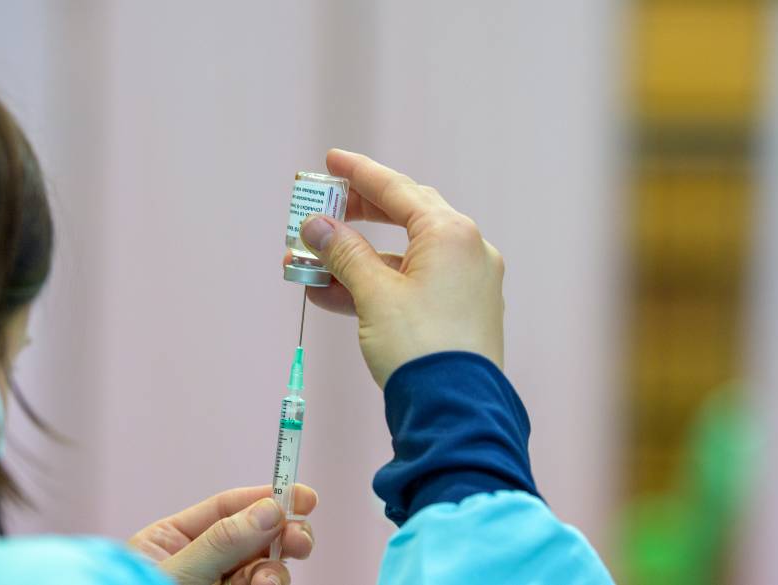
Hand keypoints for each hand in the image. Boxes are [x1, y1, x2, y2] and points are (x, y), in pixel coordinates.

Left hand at [128, 484, 316, 584]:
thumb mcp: (179, 572)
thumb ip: (222, 542)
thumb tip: (269, 510)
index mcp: (173, 540)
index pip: (226, 508)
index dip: (265, 498)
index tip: (304, 496)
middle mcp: (200, 562)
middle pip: (254, 536)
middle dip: (282, 534)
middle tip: (301, 540)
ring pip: (264, 569)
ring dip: (275, 571)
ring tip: (268, 583)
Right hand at [290, 149, 504, 387]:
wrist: (455, 412)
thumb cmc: (419, 348)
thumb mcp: (374, 294)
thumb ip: (344, 253)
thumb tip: (317, 227)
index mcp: (452, 234)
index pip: (398, 190)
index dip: (360, 174)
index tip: (331, 161)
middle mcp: (468, 251)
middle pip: (405, 217)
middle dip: (356, 217)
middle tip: (321, 211)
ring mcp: (467, 283)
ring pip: (404, 258)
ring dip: (356, 260)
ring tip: (309, 266)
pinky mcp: (461, 313)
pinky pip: (413, 286)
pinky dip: (376, 286)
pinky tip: (333, 294)